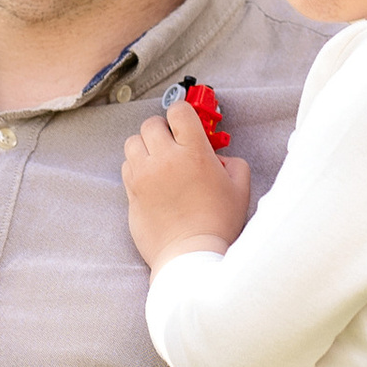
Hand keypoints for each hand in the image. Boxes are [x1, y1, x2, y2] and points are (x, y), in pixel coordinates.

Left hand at [122, 98, 251, 272]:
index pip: (179, 110)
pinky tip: (150, 180)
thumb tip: (218, 157)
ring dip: (145, 147)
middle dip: (163, 130)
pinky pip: (126, 166)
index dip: (183, 114)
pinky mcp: (131, 192)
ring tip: (158, 161)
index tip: (187, 124)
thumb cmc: (218, 224)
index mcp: (195, 152)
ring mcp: (144, 175)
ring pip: (133, 142)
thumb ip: (233, 163)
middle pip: (151, 124)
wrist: (190, 255)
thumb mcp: (240, 188)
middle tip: (173, 144)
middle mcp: (165, 159)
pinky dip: (136, 167)